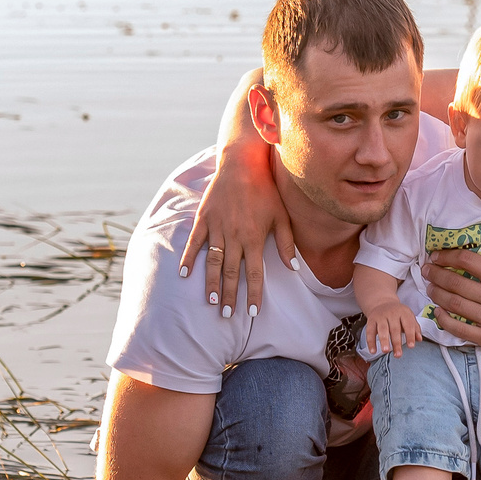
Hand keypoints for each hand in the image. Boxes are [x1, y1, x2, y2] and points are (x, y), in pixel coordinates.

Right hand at [180, 137, 296, 317]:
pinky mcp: (204, 219)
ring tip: (211, 302)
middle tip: (228, 315)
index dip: (254, 294)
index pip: (255, 273)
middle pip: (232, 272)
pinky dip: (189, 259)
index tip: (253, 312)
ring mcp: (217, 228)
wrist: (242, 164)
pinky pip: (195, 242)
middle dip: (231, 295)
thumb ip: (287, 243)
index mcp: (254, 238)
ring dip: (212, 283)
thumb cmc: (266, 190)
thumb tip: (294, 268)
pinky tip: (185, 275)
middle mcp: (235, 236)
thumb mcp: (282, 216)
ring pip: (214, 262)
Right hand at [363, 300, 420, 357]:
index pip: (408, 324)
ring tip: (386, 351)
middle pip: (394, 329)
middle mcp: (392, 313)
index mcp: (403, 313)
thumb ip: (415, 328)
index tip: (411, 346)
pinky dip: (370, 342)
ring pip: (382, 329)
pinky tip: (373, 351)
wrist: (382, 303)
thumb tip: (419, 339)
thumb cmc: (398, 314)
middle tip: (398, 354)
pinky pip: (370, 331)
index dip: (410, 335)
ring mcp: (381, 316)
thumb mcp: (408, 317)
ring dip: (384, 340)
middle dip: (396, 342)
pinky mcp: (371, 320)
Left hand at [423, 229, 480, 358]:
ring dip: (437, 294)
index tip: (438, 254)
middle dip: (436, 274)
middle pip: (455, 283)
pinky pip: (459, 330)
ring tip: (429, 287)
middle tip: (426, 269)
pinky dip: (445, 321)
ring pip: (454, 305)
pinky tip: (438, 312)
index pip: (468, 262)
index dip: (448, 255)